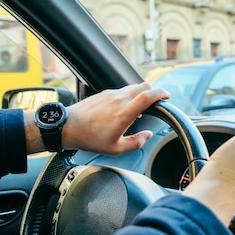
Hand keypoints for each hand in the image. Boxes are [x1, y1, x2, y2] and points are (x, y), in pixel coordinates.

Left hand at [25, 82, 169, 154]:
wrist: (67, 127)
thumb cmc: (89, 138)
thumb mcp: (116, 148)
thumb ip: (136, 142)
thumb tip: (147, 136)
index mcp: (124, 112)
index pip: (148, 95)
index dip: (161, 93)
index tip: (167, 96)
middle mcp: (119, 99)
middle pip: (144, 86)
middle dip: (154, 91)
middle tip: (159, 100)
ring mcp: (110, 94)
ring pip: (133, 87)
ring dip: (142, 93)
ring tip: (142, 106)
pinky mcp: (103, 94)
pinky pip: (122, 90)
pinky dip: (130, 95)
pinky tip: (126, 107)